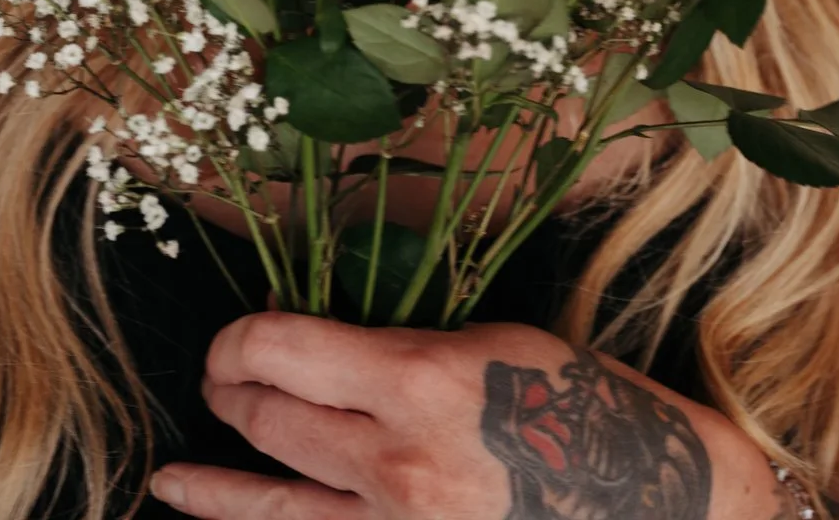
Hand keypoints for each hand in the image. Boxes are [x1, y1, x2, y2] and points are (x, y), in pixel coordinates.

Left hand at [148, 314, 780, 517]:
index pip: (283, 351)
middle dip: (233, 396)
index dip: (240, 340)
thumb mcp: (495, 343)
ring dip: (217, 491)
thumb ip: (405, 349)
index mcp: (420, 382)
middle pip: (273, 426)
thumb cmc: (588, 406)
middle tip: (220, 384)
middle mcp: (397, 466)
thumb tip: (329, 350)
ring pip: (277, 512)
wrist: (666, 505)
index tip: (231, 337)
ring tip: (172, 482)